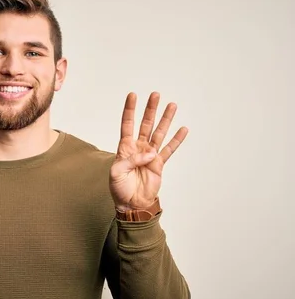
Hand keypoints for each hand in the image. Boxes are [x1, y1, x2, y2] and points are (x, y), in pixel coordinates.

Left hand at [110, 92, 187, 211]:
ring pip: (159, 133)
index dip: (130, 110)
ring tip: (172, 105)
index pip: (127, 124)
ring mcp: (150, 155)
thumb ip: (130, 160)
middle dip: (150, 109)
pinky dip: (177, 140)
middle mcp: (138, 148)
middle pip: (145, 124)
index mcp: (125, 148)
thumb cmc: (120, 189)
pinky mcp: (159, 164)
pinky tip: (183, 129)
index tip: (132, 95)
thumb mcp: (116, 173)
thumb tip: (150, 153)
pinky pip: (169, 149)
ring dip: (165, 119)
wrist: (132, 204)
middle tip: (156, 95)